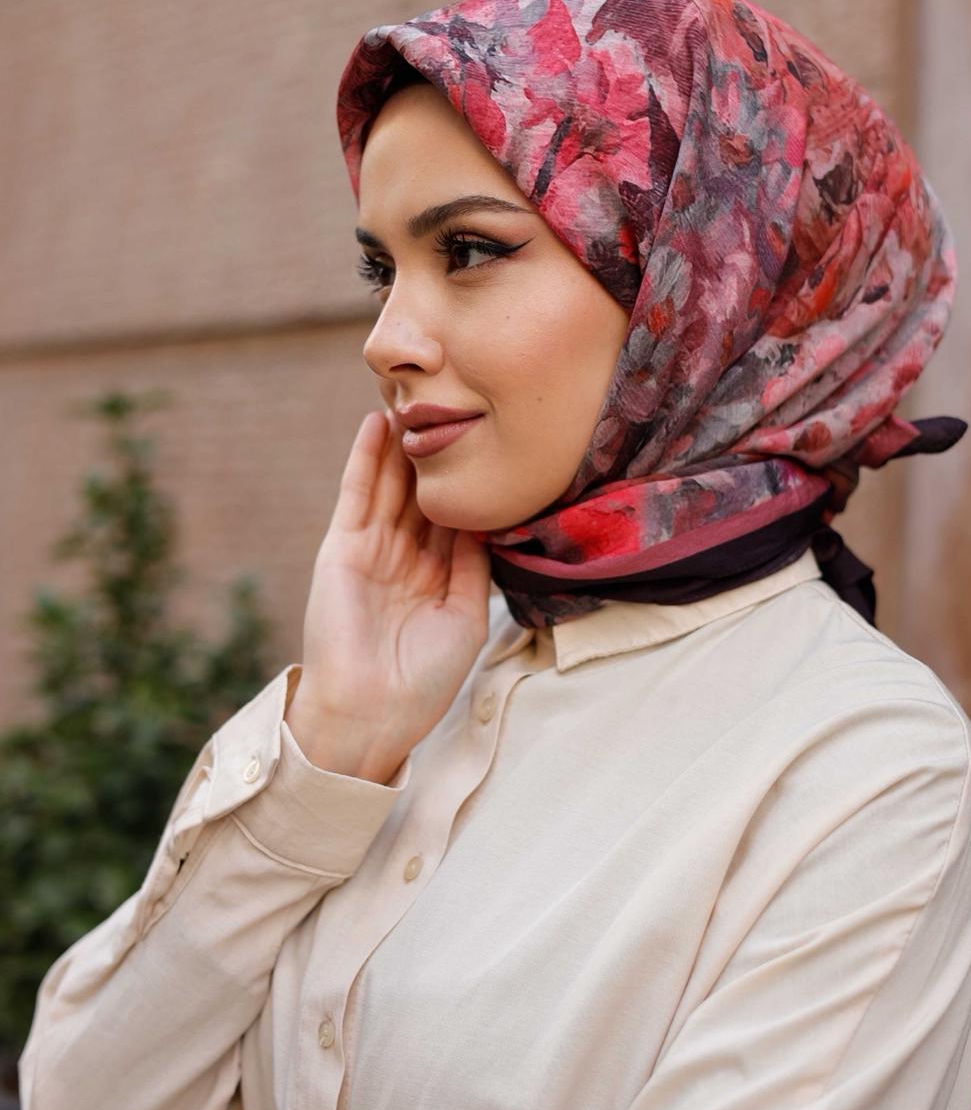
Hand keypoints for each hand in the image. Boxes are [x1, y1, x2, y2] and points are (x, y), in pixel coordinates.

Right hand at [286, 408, 491, 779]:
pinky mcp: (342, 547)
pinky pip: (356, 493)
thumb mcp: (465, 616)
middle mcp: (404, 558)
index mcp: (435, 577)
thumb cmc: (423, 679)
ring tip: (414, 399)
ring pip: (391, 485)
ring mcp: (372, 550)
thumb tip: (486, 519)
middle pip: (423, 493)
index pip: (454, 517)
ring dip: (401, 445)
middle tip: (452, 401)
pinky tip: (376, 424)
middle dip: (434, 453)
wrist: (371, 710)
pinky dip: (365, 458)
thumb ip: (474, 565)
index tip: (490, 439)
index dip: (467, 481)